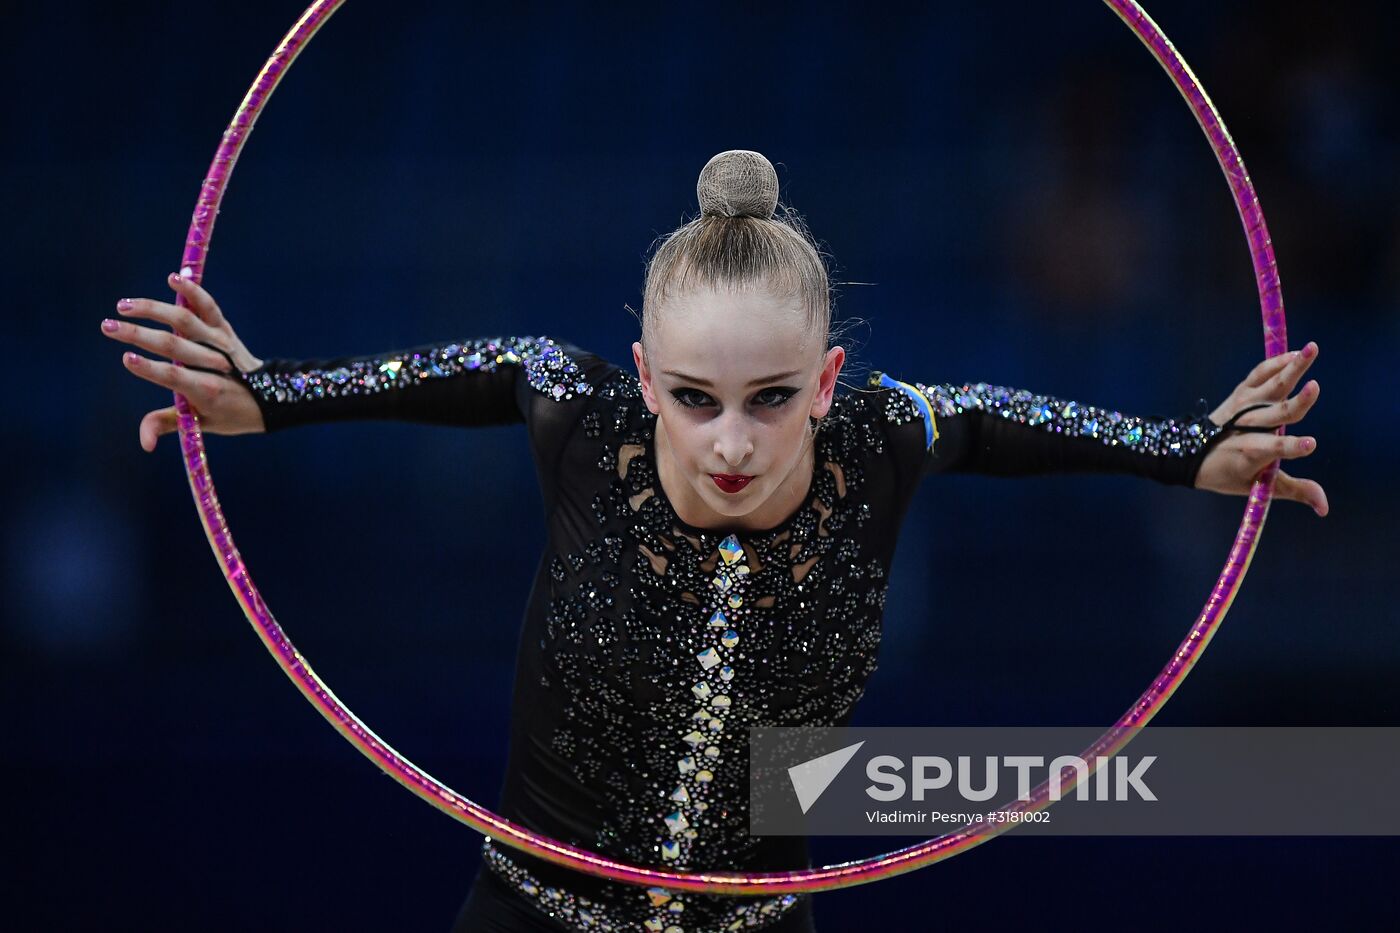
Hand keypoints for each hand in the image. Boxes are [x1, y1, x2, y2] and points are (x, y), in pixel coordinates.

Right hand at [101, 270, 265, 451]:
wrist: (269, 396)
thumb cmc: (229, 413)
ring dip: (153, 310)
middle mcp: (214, 363)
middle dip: (139, 336)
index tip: (126, 358)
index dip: (151, 369)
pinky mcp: (224, 328)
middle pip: (174, 345)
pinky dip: (193, 292)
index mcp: (206, 390)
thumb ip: (166, 425)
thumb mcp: (200, 424)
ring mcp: (220, 342)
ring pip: (185, 320)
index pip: (174, 377)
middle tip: (108, 327)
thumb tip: (143, 444)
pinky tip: (174, 277)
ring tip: (123, 305)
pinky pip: (208, 307)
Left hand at [1194, 341, 1327, 516]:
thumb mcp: (1258, 487)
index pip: (1275, 450)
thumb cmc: (1227, 473)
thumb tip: (1325, 508)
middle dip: (1297, 402)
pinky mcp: (1241, 393)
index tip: (1311, 444)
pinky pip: (1260, 373)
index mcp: (1251, 453)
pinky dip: (1277, 362)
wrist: (1189, 453)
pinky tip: (1297, 352)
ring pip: (1270, 385)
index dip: (1291, 447)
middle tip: (1315, 387)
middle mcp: (1247, 427)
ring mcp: (1243, 406)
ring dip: (1291, 367)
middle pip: (1276, 413)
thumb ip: (1294, 491)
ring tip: (1312, 350)